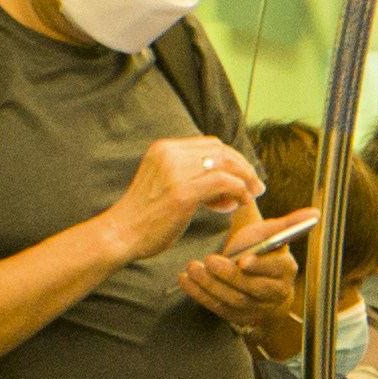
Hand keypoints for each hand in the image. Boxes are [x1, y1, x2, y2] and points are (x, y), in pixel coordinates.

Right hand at [101, 134, 261, 259]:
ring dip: (245, 179)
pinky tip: (241, 203)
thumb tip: (226, 182)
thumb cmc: (145, 215)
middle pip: (221, 151)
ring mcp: (176, 171)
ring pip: (225, 164)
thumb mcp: (164, 183)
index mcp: (163, 148)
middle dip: (243, 168)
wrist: (121, 233)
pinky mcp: (183, 192)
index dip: (232, 159)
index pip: (210, 145)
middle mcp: (169, 153)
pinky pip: (224, 183)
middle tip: (256, 186)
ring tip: (251, 196)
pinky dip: (239, 191)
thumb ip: (190, 175)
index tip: (244, 176)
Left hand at [181, 228, 305, 352]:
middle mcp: (275, 292)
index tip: (243, 259)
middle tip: (208, 260)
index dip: (260, 266)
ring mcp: (256, 308)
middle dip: (229, 276)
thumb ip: (287, 222)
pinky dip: (200, 296)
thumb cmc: (259, 246)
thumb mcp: (270, 231)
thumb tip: (316, 213)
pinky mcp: (238, 316)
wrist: (250, 271)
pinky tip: (185, 281)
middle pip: (252, 288)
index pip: (275, 270)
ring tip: (192, 268)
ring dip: (210, 286)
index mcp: (286, 269)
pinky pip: (218, 309)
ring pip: (234, 300)